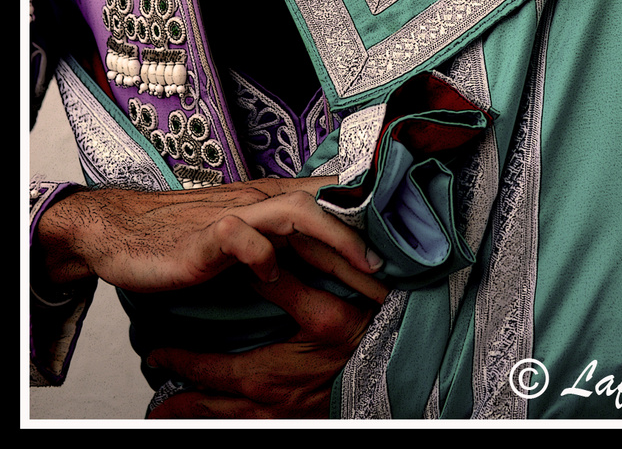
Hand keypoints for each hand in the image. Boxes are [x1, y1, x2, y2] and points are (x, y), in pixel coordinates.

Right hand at [35, 176, 384, 301]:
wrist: (123, 229)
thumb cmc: (188, 235)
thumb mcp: (247, 233)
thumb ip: (286, 238)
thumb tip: (334, 257)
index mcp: (274, 199)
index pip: (335, 198)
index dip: (375, 217)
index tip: (411, 248)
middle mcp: (261, 200)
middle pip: (329, 206)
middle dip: (371, 237)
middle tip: (405, 273)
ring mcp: (235, 214)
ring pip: (296, 212)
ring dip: (336, 239)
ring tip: (365, 267)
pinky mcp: (205, 237)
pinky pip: (239, 238)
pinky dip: (261, 255)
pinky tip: (272, 276)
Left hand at [145, 266, 383, 418]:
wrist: (401, 371)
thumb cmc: (364, 341)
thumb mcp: (325, 311)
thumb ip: (286, 285)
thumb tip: (250, 261)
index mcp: (271, 376)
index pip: (210, 371)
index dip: (179, 362)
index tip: (153, 351)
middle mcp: (271, 406)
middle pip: (210, 410)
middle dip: (178, 402)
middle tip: (151, 398)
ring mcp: (283, 419)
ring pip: (228, 424)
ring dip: (199, 418)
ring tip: (169, 413)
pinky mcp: (298, 423)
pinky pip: (251, 427)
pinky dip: (229, 422)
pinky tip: (224, 415)